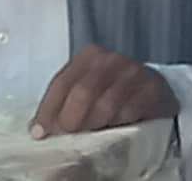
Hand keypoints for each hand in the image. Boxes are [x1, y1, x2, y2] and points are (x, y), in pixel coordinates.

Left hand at [30, 44, 178, 137]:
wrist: (152, 89)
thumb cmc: (112, 90)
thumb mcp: (87, 88)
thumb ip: (64, 101)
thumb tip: (38, 128)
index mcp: (89, 55)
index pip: (62, 82)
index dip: (48, 109)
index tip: (40, 132)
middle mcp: (110, 59)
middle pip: (83, 91)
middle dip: (70, 118)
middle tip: (68, 135)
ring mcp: (133, 72)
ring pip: (106, 103)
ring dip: (94, 124)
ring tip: (89, 136)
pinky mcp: (150, 89)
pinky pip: (129, 111)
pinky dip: (116, 124)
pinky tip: (112, 130)